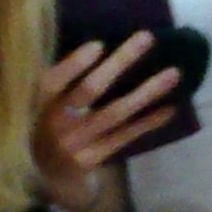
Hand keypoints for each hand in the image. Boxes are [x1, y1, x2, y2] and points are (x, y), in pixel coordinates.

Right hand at [33, 33, 179, 204]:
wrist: (43, 172)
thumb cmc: (45, 121)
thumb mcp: (40, 100)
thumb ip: (60, 77)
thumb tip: (100, 41)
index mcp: (38, 102)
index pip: (54, 80)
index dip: (75, 64)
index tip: (99, 44)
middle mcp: (56, 123)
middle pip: (90, 90)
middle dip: (120, 62)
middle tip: (147, 38)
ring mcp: (77, 143)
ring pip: (116, 113)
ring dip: (146, 92)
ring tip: (174, 74)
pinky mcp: (93, 159)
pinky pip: (125, 136)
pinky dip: (148, 121)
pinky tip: (170, 108)